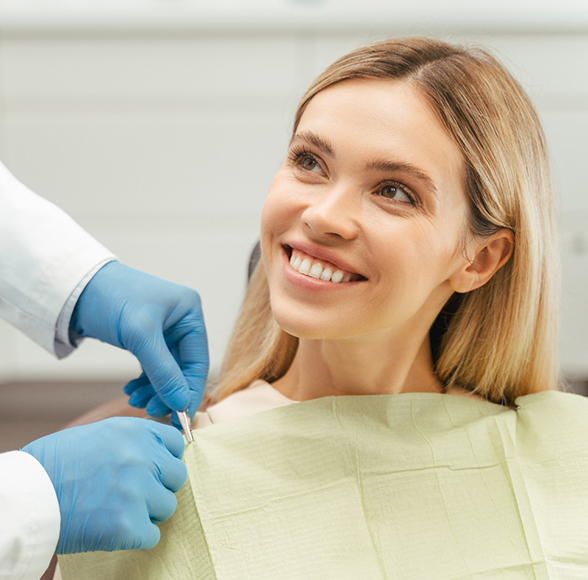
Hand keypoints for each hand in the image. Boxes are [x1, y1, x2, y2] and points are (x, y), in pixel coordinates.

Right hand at [22, 418, 186, 553]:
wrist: (26, 496)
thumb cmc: (55, 464)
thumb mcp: (100, 434)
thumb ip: (133, 441)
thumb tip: (158, 452)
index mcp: (135, 431)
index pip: (175, 443)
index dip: (165, 458)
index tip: (154, 468)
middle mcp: (141, 457)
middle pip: (177, 475)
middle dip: (159, 486)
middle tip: (135, 493)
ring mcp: (137, 491)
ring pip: (167, 506)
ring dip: (148, 511)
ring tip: (119, 510)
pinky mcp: (128, 525)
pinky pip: (152, 535)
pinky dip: (136, 537)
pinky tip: (114, 529)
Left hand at [70, 261, 208, 425]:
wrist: (78, 287)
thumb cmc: (112, 297)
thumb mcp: (140, 335)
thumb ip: (163, 371)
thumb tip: (182, 403)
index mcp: (190, 314)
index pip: (199, 361)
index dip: (191, 390)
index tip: (180, 417)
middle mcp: (182, 322)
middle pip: (184, 368)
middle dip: (168, 392)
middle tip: (151, 410)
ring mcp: (165, 331)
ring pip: (168, 371)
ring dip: (155, 390)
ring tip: (136, 401)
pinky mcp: (148, 339)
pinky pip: (154, 368)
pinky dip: (145, 382)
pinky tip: (131, 390)